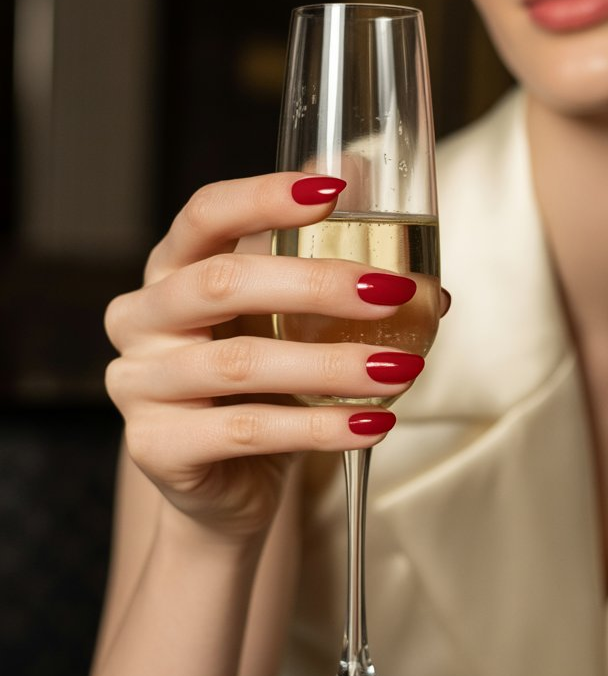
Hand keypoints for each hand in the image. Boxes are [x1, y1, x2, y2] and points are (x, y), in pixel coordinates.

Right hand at [104, 173, 434, 542]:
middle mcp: (142, 316)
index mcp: (171, 267)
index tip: (335, 192)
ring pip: (241, 363)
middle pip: (223, 282)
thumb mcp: (287, 315)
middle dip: (316, 284)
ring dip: (333, 364)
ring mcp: (140, 384)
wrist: (226, 483)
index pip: (206, 214)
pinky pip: (247, 431)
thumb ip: (322, 256)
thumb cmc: (259, 385)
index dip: (264, 197)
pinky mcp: (157, 447)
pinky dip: (319, 428)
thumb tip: (385, 202)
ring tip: (400, 368)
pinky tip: (372, 423)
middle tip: (391, 291)